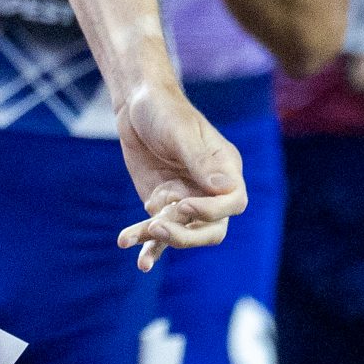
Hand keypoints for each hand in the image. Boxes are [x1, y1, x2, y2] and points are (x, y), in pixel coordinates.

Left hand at [115, 81, 246, 269]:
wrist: (135, 107)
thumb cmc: (164, 111)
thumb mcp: (180, 131)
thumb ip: (200, 160)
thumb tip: (226, 189)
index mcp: (225, 170)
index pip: (232, 203)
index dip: (212, 211)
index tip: (183, 205)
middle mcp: (208, 191)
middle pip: (211, 228)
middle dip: (185, 234)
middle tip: (157, 226)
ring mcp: (185, 200)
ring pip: (182, 233)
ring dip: (159, 240)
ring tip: (131, 237)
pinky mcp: (161, 206)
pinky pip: (158, 232)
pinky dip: (148, 245)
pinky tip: (135, 255)